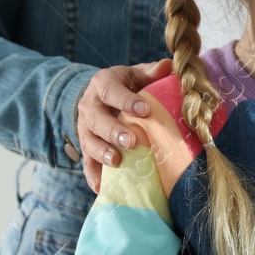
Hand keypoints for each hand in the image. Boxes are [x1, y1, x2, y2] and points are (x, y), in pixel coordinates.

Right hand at [76, 59, 172, 192]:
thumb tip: (169, 66)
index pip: (112, 91)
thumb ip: (151, 72)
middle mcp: (89, 106)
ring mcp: (85, 128)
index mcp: (103, 84)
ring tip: (117, 161)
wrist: (100, 96)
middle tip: (131, 141)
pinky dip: (93, 176)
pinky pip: (86, 163)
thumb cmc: (125, 85)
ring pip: (89, 141)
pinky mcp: (86, 146)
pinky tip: (103, 188)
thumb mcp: (135, 73)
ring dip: (102, 153)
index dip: (126, 100)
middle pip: (97, 119)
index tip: (145, 110)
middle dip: (113, 131)